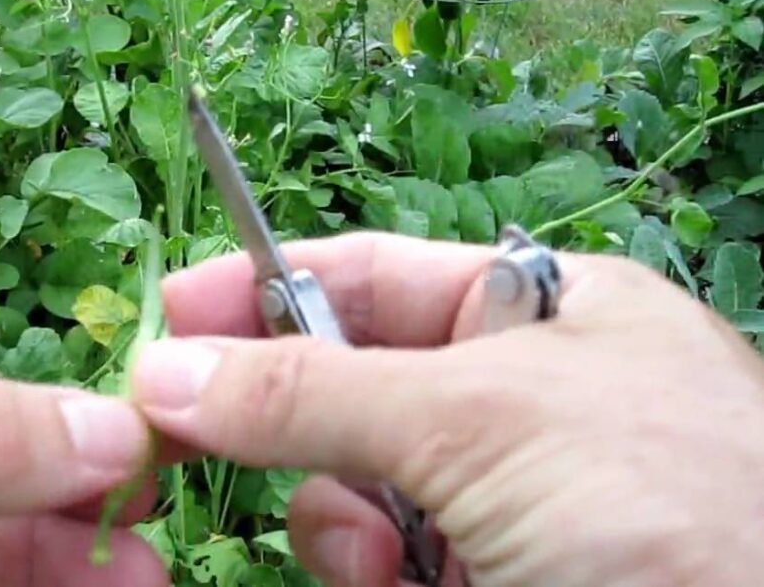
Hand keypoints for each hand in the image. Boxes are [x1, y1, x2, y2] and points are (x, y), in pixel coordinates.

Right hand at [128, 231, 763, 586]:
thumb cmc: (665, 505)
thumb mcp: (478, 419)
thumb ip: (313, 391)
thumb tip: (168, 370)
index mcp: (546, 313)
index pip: (376, 278)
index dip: (269, 285)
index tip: (171, 311)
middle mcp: (522, 401)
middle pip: (349, 388)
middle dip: (289, 420)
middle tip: (188, 431)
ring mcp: (506, 500)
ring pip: (353, 487)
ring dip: (338, 517)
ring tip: (382, 552)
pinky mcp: (488, 574)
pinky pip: (382, 558)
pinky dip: (369, 569)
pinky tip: (401, 582)